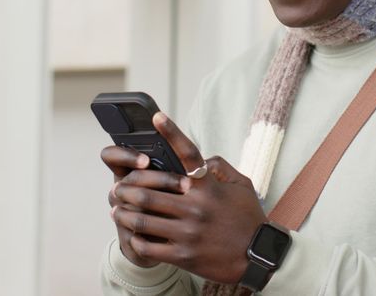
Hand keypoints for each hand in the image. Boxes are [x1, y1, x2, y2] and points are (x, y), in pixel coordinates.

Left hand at [110, 112, 267, 283]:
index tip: (156, 116)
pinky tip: (132, 234)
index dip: (171, 132)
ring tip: (116, 210)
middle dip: (127, 188)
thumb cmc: (249, 218)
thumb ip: (221, 167)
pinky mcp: (183, 255)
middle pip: (148, 191)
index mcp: (209, 187)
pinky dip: (135, 238)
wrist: (259, 258)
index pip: (188, 153)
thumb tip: (202, 159)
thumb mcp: (243, 185)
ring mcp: (188, 232)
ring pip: (142, 219)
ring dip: (123, 213)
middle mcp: (196, 206)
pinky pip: (148, 245)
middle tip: (118, 188)